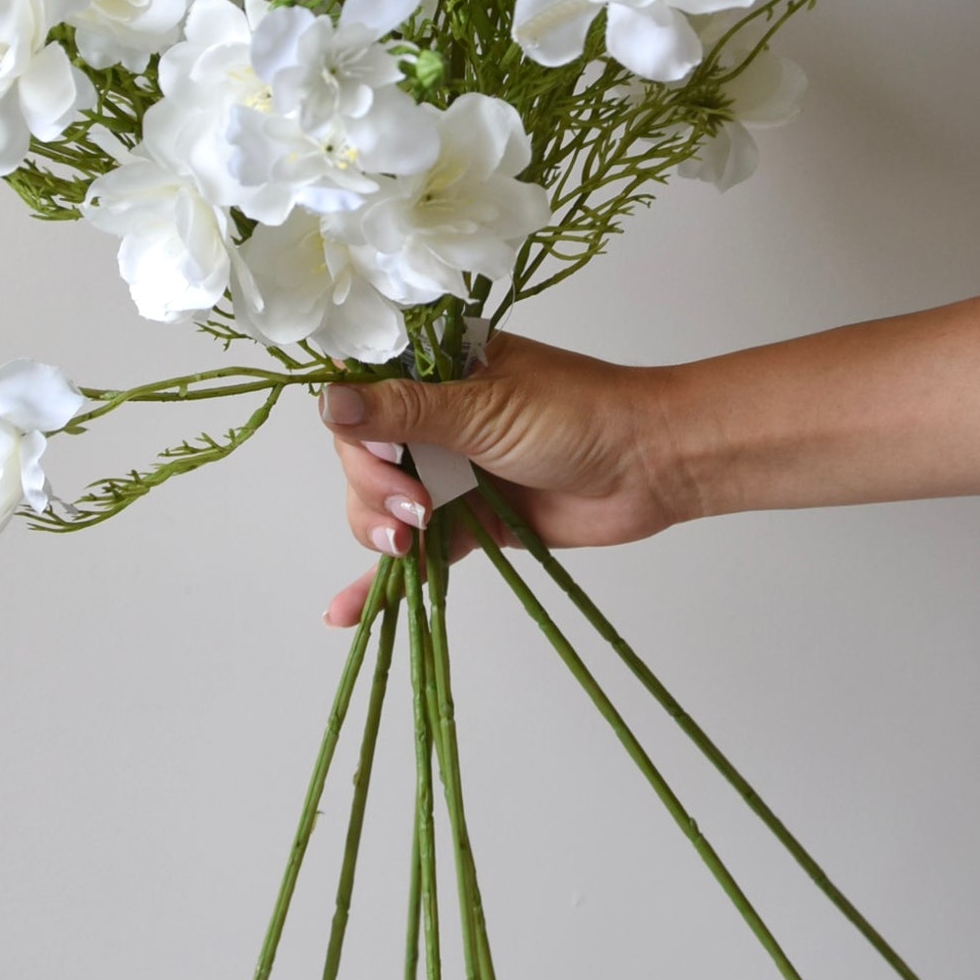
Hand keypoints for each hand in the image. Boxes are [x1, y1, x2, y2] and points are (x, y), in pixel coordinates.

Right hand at [320, 330, 685, 623]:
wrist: (651, 466)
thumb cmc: (580, 416)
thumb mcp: (484, 409)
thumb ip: (405, 411)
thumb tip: (329, 401)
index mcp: (435, 367)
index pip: (360, 391)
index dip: (354, 426)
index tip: (380, 453)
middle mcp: (434, 415)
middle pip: (362, 453)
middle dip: (373, 486)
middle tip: (415, 508)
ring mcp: (449, 470)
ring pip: (379, 503)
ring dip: (379, 526)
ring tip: (411, 541)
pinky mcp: (467, 520)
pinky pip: (415, 549)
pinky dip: (383, 579)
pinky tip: (345, 611)